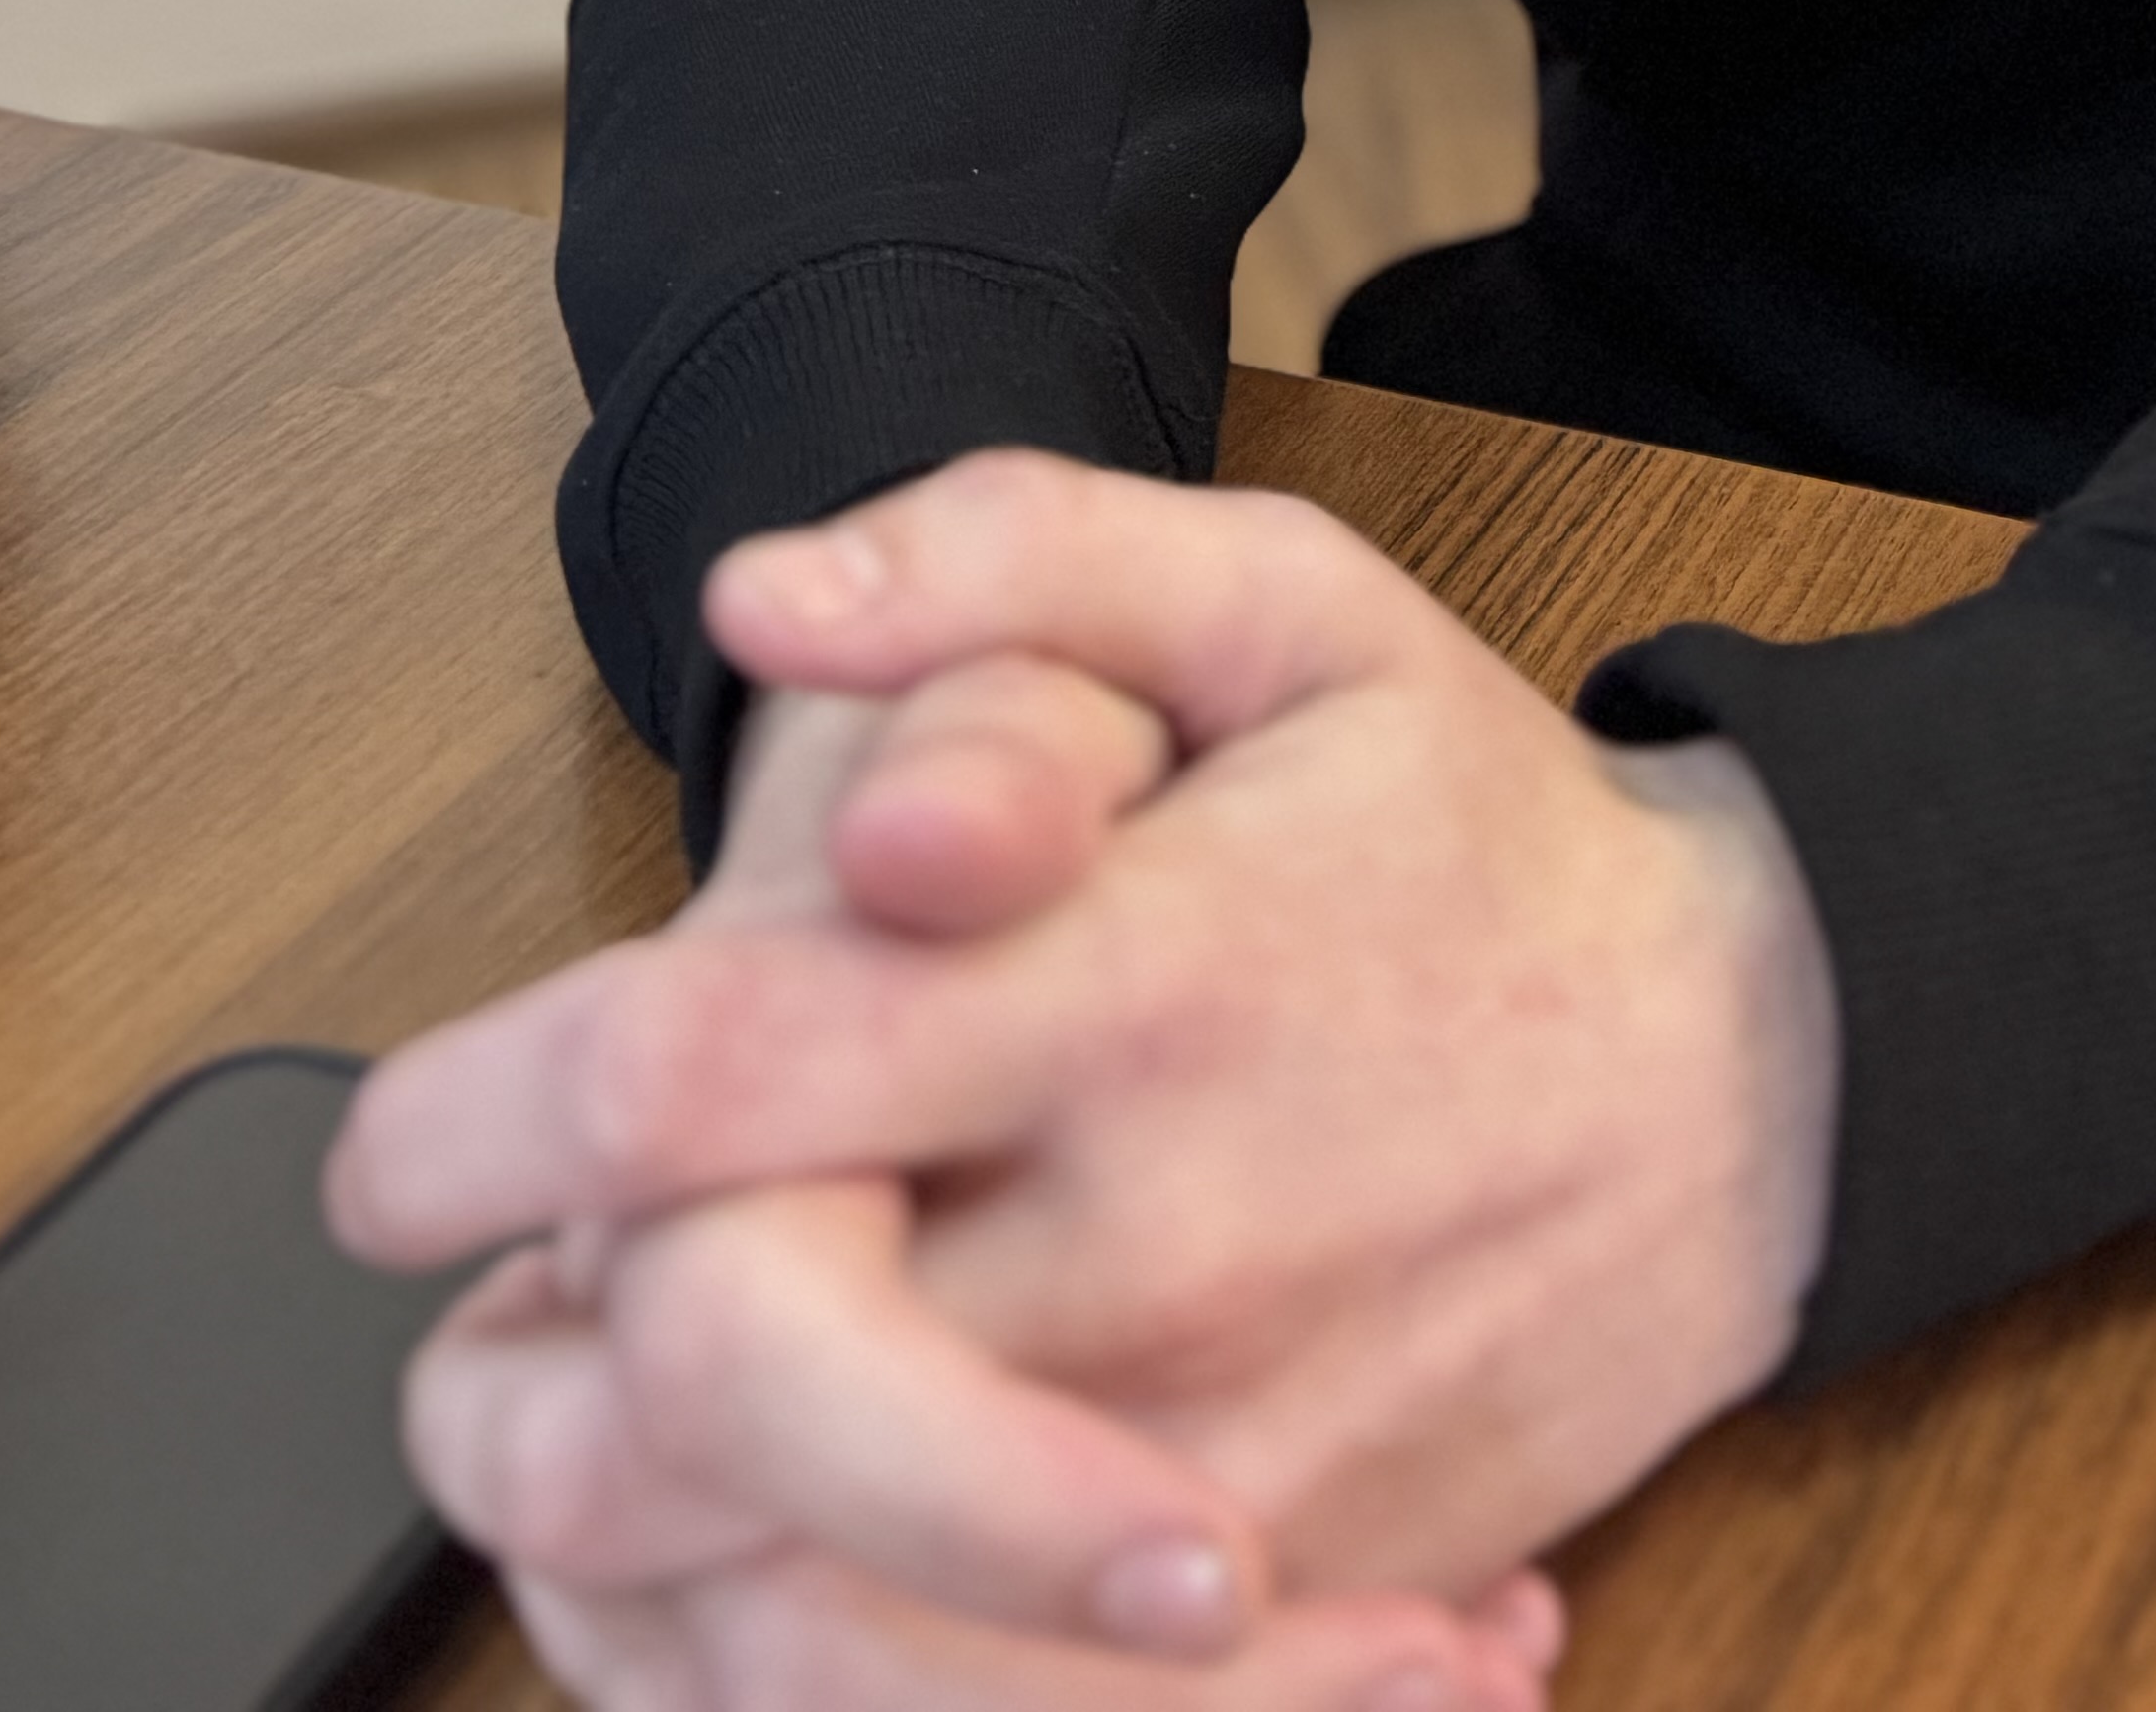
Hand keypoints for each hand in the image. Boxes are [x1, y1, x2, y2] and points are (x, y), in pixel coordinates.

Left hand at [331, 453, 1839, 1650]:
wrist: (1752, 1085)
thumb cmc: (1470, 833)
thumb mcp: (1290, 607)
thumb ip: (1022, 558)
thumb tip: (769, 603)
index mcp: (1135, 973)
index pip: (721, 1072)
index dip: (491, 1109)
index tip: (403, 1142)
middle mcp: (1158, 1239)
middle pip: (716, 1394)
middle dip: (518, 1388)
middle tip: (491, 1328)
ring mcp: (1214, 1467)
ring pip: (800, 1626)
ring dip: (633, 1563)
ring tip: (614, 1441)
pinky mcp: (1268, 1611)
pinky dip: (824, 1685)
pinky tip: (791, 1579)